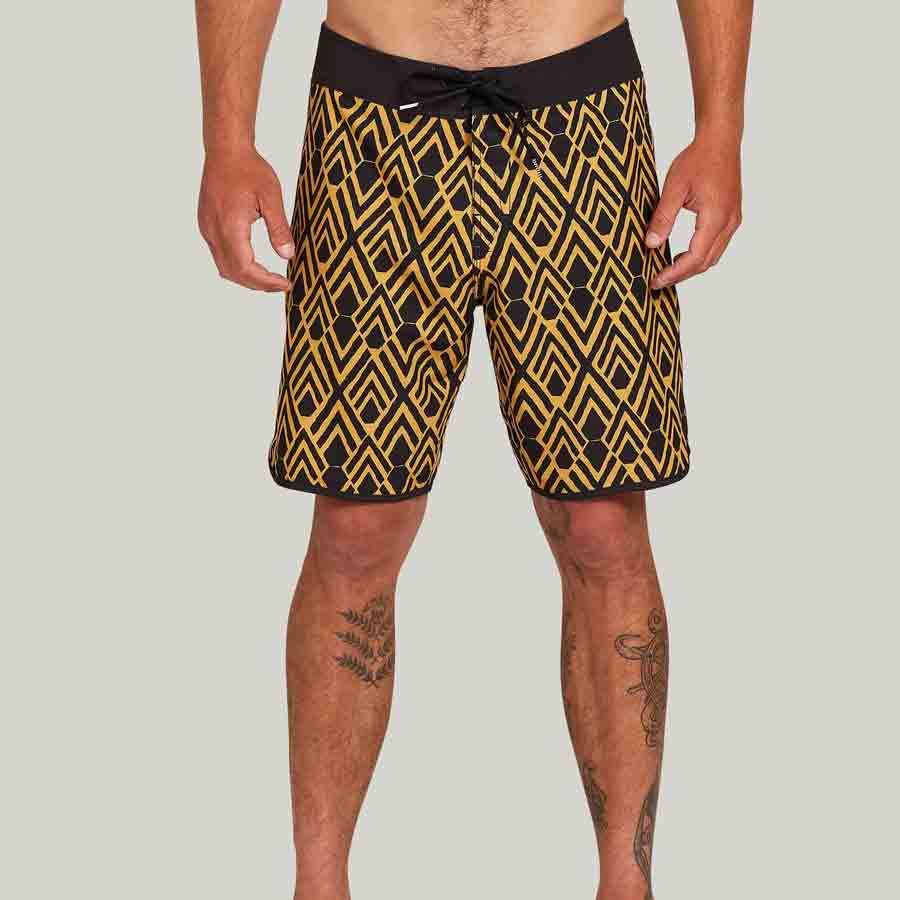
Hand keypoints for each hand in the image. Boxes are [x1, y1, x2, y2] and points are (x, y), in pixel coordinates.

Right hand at [198, 147, 294, 291]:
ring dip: (247, 277)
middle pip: (233, 273)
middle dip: (258, 284)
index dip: (266, 282)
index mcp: (230, 226)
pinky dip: (237, 266)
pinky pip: (220, 255)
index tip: (286, 284)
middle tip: (281, 285)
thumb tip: (287, 255)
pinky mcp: (206, 225)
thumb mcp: (271, 196)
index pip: (245, 268)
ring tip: (270, 278)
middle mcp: (214, 231)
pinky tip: (254, 263)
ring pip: (224, 267)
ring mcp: (207, 229)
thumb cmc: (248, 168)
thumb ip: (279, 228)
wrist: (226, 149)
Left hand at [645, 135, 741, 289]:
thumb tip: (650, 244)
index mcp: (716, 218)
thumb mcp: (674, 187)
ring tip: (668, 271)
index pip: (695, 258)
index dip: (674, 273)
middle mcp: (729, 223)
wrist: (721, 140)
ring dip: (691, 267)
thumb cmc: (698, 159)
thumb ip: (662, 217)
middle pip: (705, 262)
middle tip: (658, 281)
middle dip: (681, 275)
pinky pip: (717, 245)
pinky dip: (700, 255)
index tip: (656, 281)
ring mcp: (733, 220)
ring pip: (713, 256)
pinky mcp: (732, 216)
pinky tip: (683, 255)